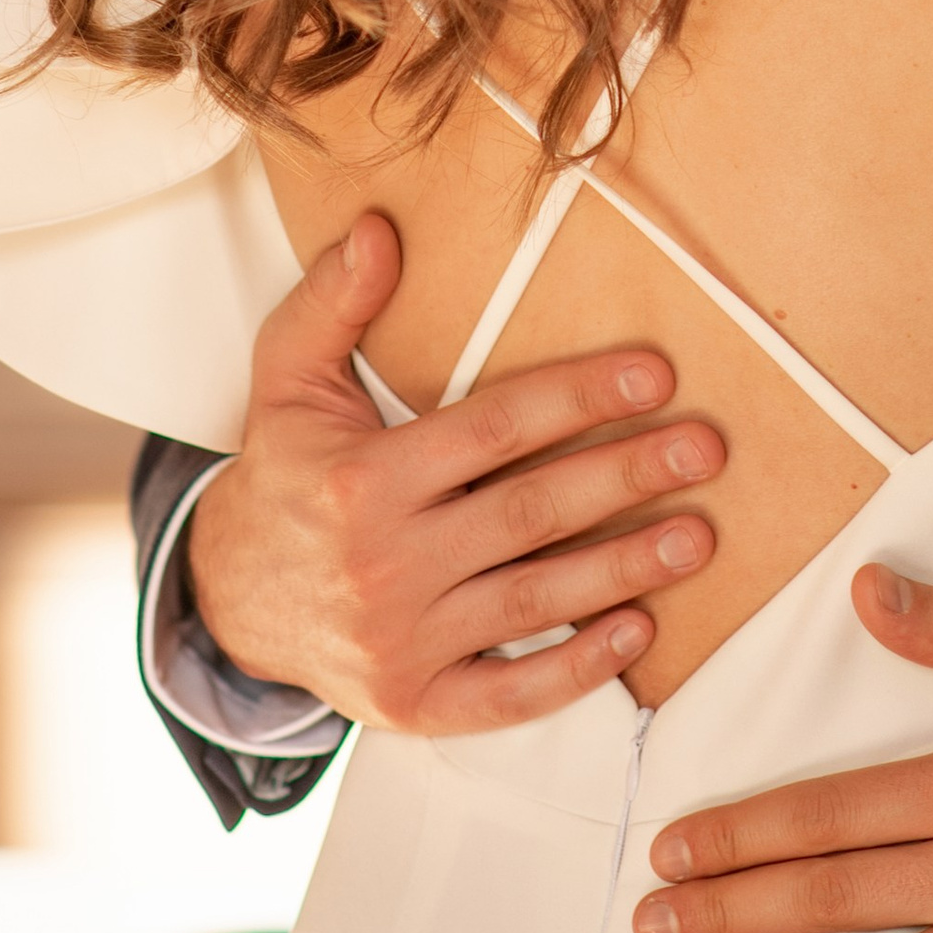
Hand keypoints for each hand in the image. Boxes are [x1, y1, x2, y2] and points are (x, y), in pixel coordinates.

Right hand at [184, 211, 723, 733]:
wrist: (228, 599)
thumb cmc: (283, 474)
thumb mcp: (287, 377)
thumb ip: (334, 302)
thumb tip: (380, 230)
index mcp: (362, 479)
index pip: (493, 429)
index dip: (578, 398)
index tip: (654, 377)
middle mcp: (382, 562)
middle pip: (529, 514)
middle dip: (626, 477)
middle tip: (704, 450)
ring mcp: (399, 641)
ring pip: (532, 602)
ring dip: (624, 568)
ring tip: (696, 537)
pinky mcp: (413, 703)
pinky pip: (507, 695)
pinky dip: (575, 669)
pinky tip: (637, 630)